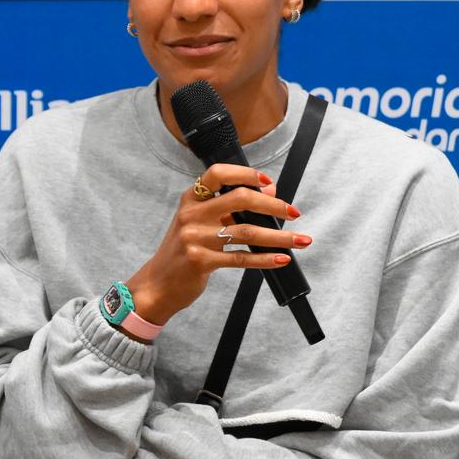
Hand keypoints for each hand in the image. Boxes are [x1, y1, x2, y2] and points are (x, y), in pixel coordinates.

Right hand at [125, 163, 310, 327]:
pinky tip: (281, 258)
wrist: (158, 284)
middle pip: (239, 199)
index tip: (268, 182)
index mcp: (191, 200)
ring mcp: (194, 238)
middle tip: (294, 213)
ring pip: (246, 232)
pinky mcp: (200, 261)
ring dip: (279, 237)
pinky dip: (265, 259)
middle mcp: (191, 215)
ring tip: (301, 240)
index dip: (245, 173)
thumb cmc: (183, 251)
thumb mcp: (200, 223)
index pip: (217, 174)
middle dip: (273, 206)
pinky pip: (241, 258)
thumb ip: (230, 207)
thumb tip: (269, 191)